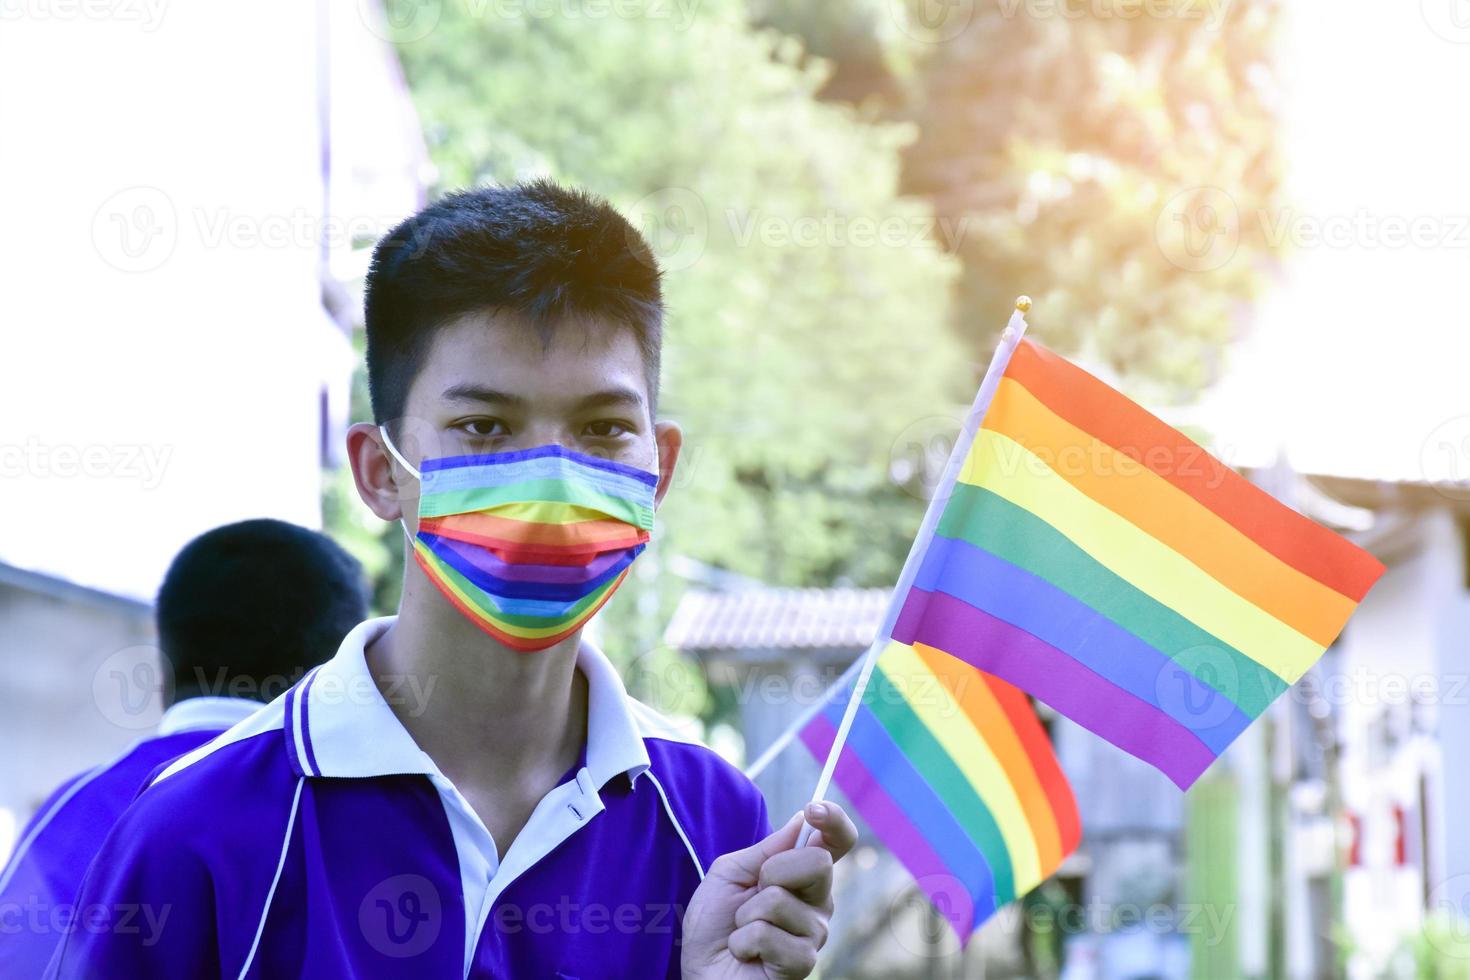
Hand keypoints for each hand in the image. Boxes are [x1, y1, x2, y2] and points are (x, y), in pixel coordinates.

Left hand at [681, 801, 858, 978]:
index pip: (837, 841)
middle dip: (772, 872)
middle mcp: (818, 902)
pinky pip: (767, 934)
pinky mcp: (803, 962)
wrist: (702, 970)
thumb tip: (801, 821)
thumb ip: (765, 851)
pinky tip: (747, 953)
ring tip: (743, 932)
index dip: (834, 820)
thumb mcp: (730, 874)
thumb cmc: (715, 925)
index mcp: (803, 875)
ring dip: (746, 915)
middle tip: (752, 894)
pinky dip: (743, 941)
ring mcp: (815, 934)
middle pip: (817, 862)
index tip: (813, 810)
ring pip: (780, 900)